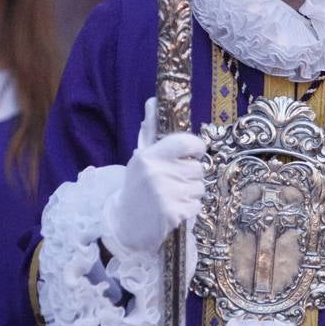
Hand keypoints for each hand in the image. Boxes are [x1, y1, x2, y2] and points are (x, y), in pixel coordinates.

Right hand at [104, 98, 206, 255]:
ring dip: (191, 193)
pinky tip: (174, 210)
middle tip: (176, 181)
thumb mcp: (140, 157)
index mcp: (149, 155)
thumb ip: (150, 130)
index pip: (186, 142)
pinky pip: (197, 206)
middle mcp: (157, 172)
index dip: (197, 147)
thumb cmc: (136, 187)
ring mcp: (165, 194)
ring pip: (200, 187)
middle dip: (191, 175)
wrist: (124, 225)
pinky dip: (189, 209)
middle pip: (198, 168)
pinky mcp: (173, 213)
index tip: (194, 153)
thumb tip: (153, 100)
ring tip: (173, 196)